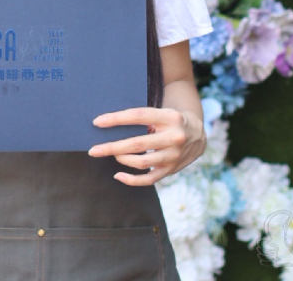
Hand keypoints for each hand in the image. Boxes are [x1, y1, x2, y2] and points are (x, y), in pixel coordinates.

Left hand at [88, 106, 204, 185]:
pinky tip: (118, 175)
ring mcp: (174, 156)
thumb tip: (110, 123)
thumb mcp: (162, 111)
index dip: (116, 119)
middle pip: (137, 143)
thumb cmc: (170, 119)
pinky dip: (132, 180)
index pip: (138, 116)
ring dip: (121, 159)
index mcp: (169, 116)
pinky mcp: (172, 170)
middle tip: (93, 150)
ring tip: (111, 154)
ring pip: (141, 162)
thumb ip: (143, 117)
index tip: (97, 122)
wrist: (199, 134)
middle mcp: (174, 137)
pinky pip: (149, 179)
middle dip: (112, 147)